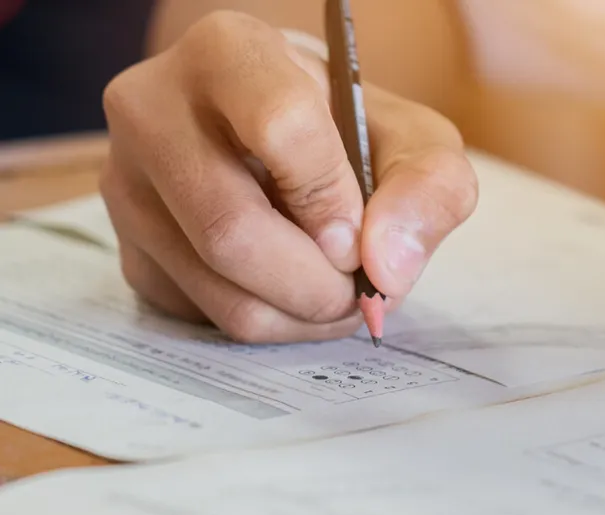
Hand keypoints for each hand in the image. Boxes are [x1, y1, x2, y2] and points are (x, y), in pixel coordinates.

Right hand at [100, 11, 476, 342]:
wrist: (278, 148)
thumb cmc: (347, 134)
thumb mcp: (413, 141)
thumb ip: (430, 187)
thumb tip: (385, 268)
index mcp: (228, 53)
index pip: (280, 128)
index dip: (334, 199)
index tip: (360, 231)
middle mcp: (153, 111)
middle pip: (233, 230)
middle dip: (320, 284)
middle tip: (358, 287)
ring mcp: (128, 188)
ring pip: (222, 292)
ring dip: (304, 315)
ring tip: (337, 290)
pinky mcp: (132, 254)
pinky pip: (206, 319)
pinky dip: (273, 324)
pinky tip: (294, 292)